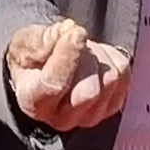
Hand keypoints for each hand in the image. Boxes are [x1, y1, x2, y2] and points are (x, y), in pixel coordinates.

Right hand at [5, 18, 131, 131]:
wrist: (46, 68)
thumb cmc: (32, 58)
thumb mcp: (25, 42)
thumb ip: (40, 39)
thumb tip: (68, 31)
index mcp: (33, 102)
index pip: (54, 85)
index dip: (68, 56)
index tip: (76, 32)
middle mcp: (61, 118)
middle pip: (89, 91)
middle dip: (86, 57)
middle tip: (76, 41)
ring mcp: (89, 116)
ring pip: (109, 80)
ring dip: (99, 55)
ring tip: (83, 51)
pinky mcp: (110, 107)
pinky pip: (123, 75)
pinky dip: (112, 57)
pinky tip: (96, 58)